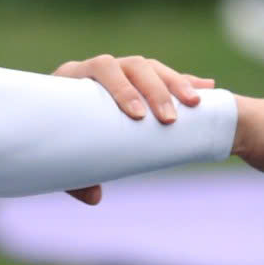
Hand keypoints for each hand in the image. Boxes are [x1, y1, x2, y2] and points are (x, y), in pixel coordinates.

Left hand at [53, 53, 215, 202]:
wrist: (57, 125)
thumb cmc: (58, 142)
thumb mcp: (64, 160)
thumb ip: (76, 179)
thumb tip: (95, 197)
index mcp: (73, 77)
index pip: (100, 69)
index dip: (120, 87)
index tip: (138, 115)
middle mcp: (100, 69)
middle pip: (131, 67)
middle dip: (154, 90)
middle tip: (169, 120)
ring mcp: (122, 71)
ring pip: (151, 69)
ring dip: (175, 83)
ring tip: (194, 103)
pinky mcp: (142, 79)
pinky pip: (167, 77)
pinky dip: (185, 83)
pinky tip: (206, 90)